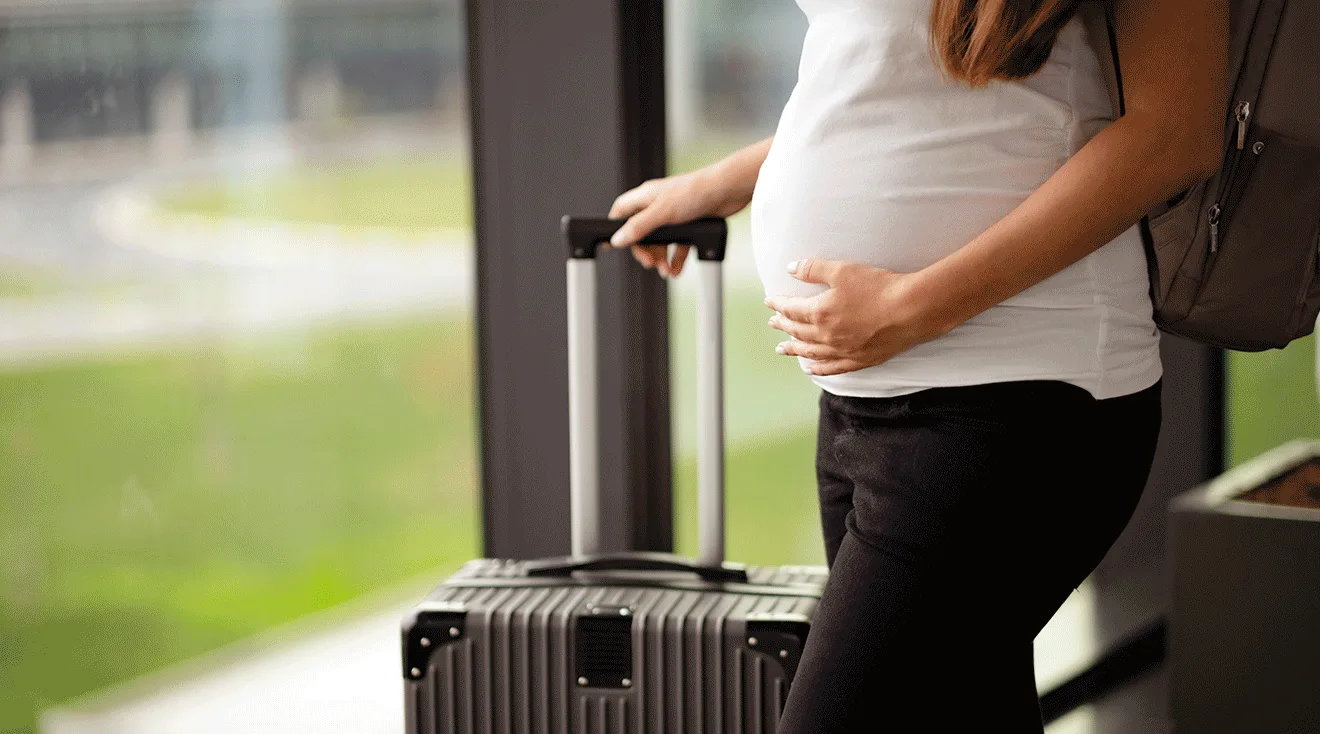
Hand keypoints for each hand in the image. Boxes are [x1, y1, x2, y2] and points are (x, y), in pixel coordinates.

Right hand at [607, 139, 769, 276]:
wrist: (729, 190)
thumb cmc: (695, 191)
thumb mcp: (661, 213)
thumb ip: (638, 227)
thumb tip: (617, 240)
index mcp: (646, 196)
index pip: (622, 212)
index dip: (616, 228)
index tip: (613, 245)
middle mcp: (658, 204)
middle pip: (642, 232)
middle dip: (645, 251)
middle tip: (650, 263)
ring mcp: (674, 215)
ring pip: (661, 241)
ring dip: (661, 258)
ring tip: (666, 270)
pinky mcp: (691, 223)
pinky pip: (678, 245)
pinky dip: (676, 258)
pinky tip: (677, 269)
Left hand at [765, 259, 940, 376]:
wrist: (910, 310)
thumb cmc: (877, 287)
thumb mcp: (842, 270)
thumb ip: (813, 269)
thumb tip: (790, 268)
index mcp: (819, 313)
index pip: (791, 309)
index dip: (778, 305)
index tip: (769, 302)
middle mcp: (826, 336)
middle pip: (798, 331)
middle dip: (783, 326)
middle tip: (772, 323)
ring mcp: (842, 351)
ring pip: (810, 352)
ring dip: (794, 349)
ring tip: (782, 349)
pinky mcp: (859, 360)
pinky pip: (832, 368)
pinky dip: (818, 369)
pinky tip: (810, 369)